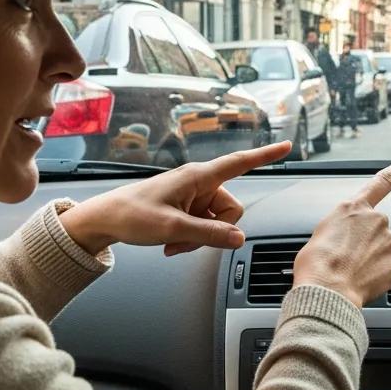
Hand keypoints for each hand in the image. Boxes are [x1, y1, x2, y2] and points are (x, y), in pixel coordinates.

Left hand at [60, 141, 291, 256]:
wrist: (104, 220)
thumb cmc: (131, 214)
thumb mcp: (172, 228)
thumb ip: (209, 234)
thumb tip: (239, 239)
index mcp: (198, 177)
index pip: (240, 163)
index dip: (265, 155)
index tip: (287, 146)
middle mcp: (199, 183)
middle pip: (231, 209)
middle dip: (215, 230)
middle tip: (188, 241)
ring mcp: (193, 197)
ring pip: (218, 222)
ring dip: (201, 237)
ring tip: (175, 242)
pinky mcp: (187, 209)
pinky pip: (205, 226)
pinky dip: (193, 238)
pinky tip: (173, 243)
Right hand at [292, 156, 390, 306]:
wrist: (327, 290)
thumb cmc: (317, 265)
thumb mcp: (322, 234)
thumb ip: (343, 228)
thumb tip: (348, 240)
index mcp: (353, 208)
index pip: (382, 182)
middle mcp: (376, 219)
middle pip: (377, 230)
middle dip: (367, 244)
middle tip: (349, 260)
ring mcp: (390, 239)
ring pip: (385, 250)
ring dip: (373, 260)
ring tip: (353, 272)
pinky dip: (382, 274)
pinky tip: (365, 280)